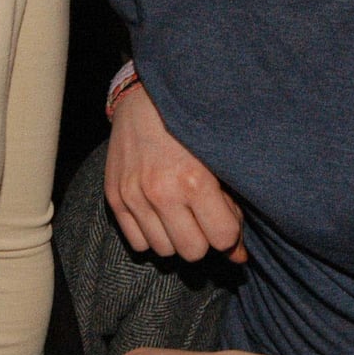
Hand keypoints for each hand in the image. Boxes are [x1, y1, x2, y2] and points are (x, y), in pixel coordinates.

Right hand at [105, 82, 245, 262]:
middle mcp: (161, 192)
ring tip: (181, 213)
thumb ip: (232, 207)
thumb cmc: (192, 127)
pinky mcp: (114, 197)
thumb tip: (239, 257)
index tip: (226, 219)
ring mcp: (134, 196)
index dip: (229, 233)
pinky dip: (152, 235)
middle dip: (204, 239)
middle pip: (192, 252)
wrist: (146, 97)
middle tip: (204, 218)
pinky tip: (160, 213)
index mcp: (194, 181)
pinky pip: (138, 243)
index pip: (221, 238)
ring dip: (177, 238)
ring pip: (164, 250)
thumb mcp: (220, 160)